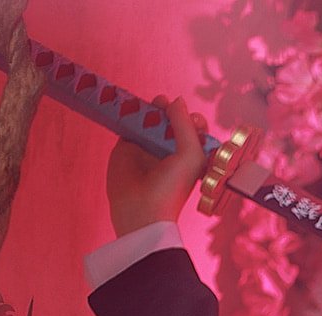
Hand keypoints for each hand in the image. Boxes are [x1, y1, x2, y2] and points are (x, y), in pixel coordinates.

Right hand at [106, 94, 208, 236]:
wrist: (141, 208)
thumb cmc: (172, 186)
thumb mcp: (191, 154)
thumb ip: (185, 125)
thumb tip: (176, 100)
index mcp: (191, 156)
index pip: (195, 130)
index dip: (194, 120)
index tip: (193, 119)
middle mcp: (170, 150)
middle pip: (172, 121)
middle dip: (173, 110)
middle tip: (168, 105)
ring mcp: (148, 147)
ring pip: (152, 119)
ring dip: (154, 109)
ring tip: (157, 103)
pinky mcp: (127, 146)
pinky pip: (129, 123)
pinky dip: (131, 112)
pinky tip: (135, 106)